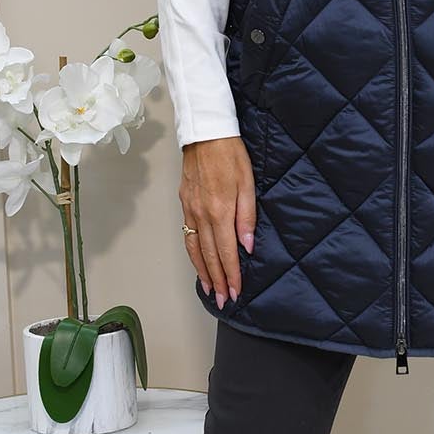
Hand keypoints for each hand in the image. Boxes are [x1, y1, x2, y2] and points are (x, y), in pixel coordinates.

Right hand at [179, 136, 256, 306]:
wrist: (205, 133)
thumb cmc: (231, 155)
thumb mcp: (248, 184)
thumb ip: (247, 218)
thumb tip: (247, 246)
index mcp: (221, 211)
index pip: (226, 252)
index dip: (232, 275)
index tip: (236, 291)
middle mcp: (202, 214)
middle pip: (210, 256)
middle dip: (218, 281)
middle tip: (225, 300)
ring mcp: (190, 210)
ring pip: (195, 249)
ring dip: (203, 272)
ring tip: (211, 290)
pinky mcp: (185, 204)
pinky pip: (188, 235)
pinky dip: (193, 254)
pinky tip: (198, 263)